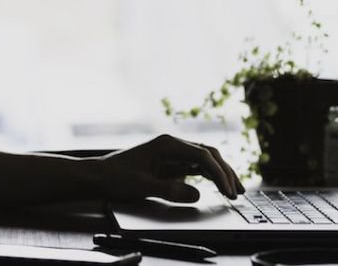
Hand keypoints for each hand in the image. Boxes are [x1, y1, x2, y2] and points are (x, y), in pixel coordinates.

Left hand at [96, 134, 243, 202]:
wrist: (99, 175)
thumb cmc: (116, 177)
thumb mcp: (142, 186)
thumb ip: (169, 190)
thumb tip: (196, 194)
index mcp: (166, 144)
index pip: (202, 155)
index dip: (218, 173)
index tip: (227, 189)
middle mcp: (172, 145)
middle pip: (208, 155)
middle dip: (225, 172)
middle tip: (237, 192)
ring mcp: (173, 153)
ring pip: (205, 160)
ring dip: (221, 173)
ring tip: (236, 190)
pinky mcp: (171, 163)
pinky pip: (196, 167)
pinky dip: (210, 177)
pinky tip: (220, 186)